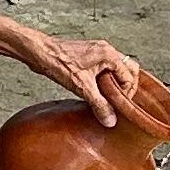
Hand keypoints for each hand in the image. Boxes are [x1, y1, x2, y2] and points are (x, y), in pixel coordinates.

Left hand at [20, 33, 150, 130]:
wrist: (39, 52)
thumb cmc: (59, 63)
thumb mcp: (82, 88)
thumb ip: (99, 104)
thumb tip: (111, 120)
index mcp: (109, 54)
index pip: (130, 76)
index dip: (126, 93)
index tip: (118, 106)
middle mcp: (106, 50)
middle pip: (129, 69)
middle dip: (127, 87)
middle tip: (119, 101)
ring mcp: (98, 51)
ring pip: (117, 68)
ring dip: (116, 83)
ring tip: (108, 98)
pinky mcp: (89, 55)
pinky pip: (105, 67)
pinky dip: (106, 79)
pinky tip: (97, 90)